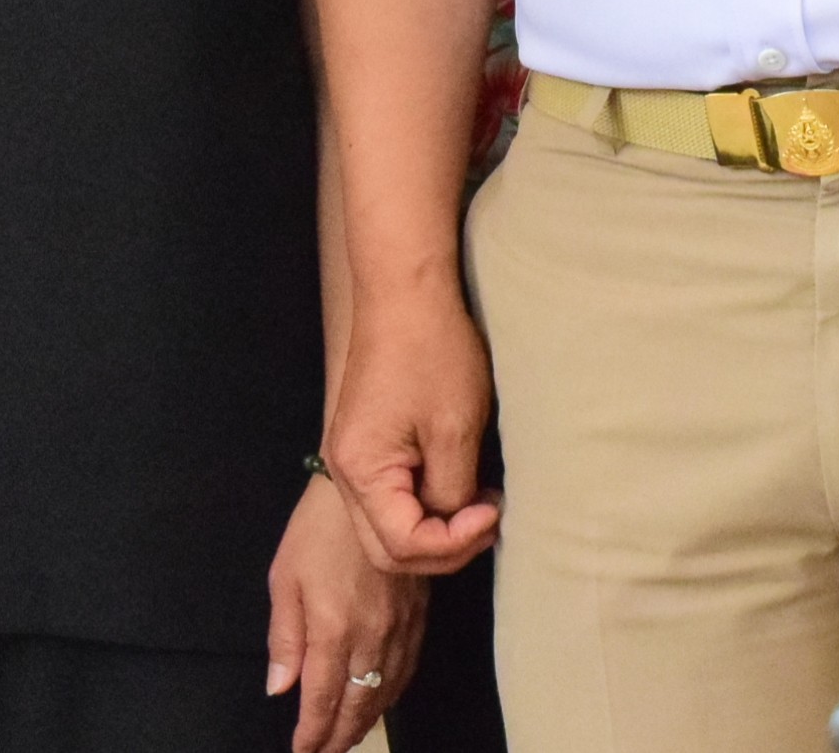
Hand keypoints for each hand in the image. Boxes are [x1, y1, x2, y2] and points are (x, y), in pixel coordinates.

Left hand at [267, 475, 427, 752]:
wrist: (373, 489)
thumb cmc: (317, 529)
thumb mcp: (285, 579)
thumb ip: (284, 637)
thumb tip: (279, 687)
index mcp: (333, 630)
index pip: (323, 701)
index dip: (312, 734)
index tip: (302, 751)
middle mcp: (371, 637)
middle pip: (359, 705)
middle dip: (340, 736)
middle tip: (326, 752)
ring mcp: (399, 628)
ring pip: (386, 691)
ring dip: (367, 720)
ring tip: (350, 736)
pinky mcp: (418, 615)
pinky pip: (408, 668)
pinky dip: (393, 693)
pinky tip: (382, 698)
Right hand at [320, 283, 499, 573]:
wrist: (406, 291)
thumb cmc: (431, 350)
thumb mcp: (455, 428)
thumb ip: (453, 490)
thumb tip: (457, 522)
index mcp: (361, 472)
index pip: (402, 545)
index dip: (454, 543)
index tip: (492, 514)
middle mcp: (346, 473)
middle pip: (389, 548)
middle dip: (444, 548)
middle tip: (490, 522)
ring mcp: (354, 459)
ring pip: (390, 526)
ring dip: (437, 528)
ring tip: (482, 505)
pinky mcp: (368, 444)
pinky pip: (393, 498)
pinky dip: (428, 504)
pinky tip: (462, 484)